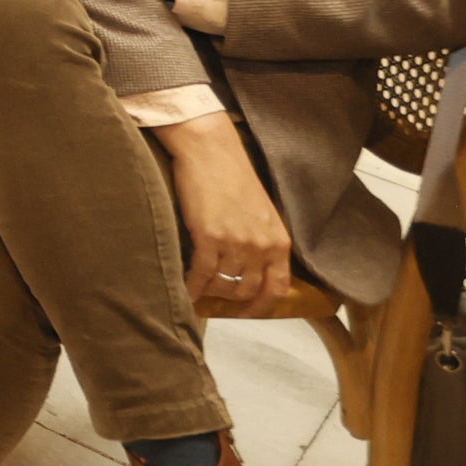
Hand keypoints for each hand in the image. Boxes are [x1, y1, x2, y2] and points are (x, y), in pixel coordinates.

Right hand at [160, 115, 292, 313]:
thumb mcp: (260, 212)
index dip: (261, 306)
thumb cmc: (232, 176)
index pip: (276, 287)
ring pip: (224, 283)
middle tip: (215, 298)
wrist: (210, 151)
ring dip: (210, 291)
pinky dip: (193, 286)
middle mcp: (262, 245)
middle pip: (247, 289)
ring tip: (198, 290)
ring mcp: (236, 242)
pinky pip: (203, 273)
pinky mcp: (209, 237)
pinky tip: (186, 290)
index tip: (246, 314)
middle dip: (230, 298)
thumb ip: (261, 241)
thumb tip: (249, 269)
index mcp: (279, 240)